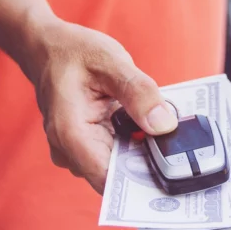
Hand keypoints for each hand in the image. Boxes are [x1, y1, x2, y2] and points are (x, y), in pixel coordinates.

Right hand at [26, 19, 177, 193]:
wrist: (49, 49)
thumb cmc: (74, 52)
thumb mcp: (111, 61)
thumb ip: (139, 92)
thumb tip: (165, 125)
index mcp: (70, 135)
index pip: (109, 179)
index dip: (143, 180)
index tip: (173, 173)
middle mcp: (71, 152)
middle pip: (119, 175)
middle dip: (151, 161)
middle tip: (181, 143)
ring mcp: (79, 152)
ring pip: (121, 165)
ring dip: (145, 150)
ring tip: (164, 126)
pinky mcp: (90, 147)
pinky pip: (119, 154)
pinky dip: (137, 142)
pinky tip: (151, 124)